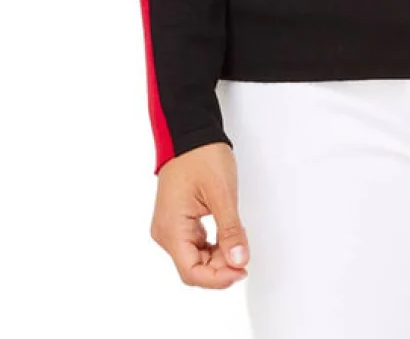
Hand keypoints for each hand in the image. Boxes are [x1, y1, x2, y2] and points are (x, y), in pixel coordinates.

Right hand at [151, 141, 251, 287]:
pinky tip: (227, 237)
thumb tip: (239, 260)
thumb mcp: (222, 194)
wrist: (190, 132)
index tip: (241, 271)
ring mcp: (169, 226)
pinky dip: (212, 246)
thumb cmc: (201, 155)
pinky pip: (193, 244)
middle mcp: (165, 232)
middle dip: (220, 267)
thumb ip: (231, 231)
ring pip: (194, 257)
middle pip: (192, 267)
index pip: (191, 272)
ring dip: (217, 257)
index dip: (218, 278)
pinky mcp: (177, 220)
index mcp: (171, 228)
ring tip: (238, 241)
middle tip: (244, 255)